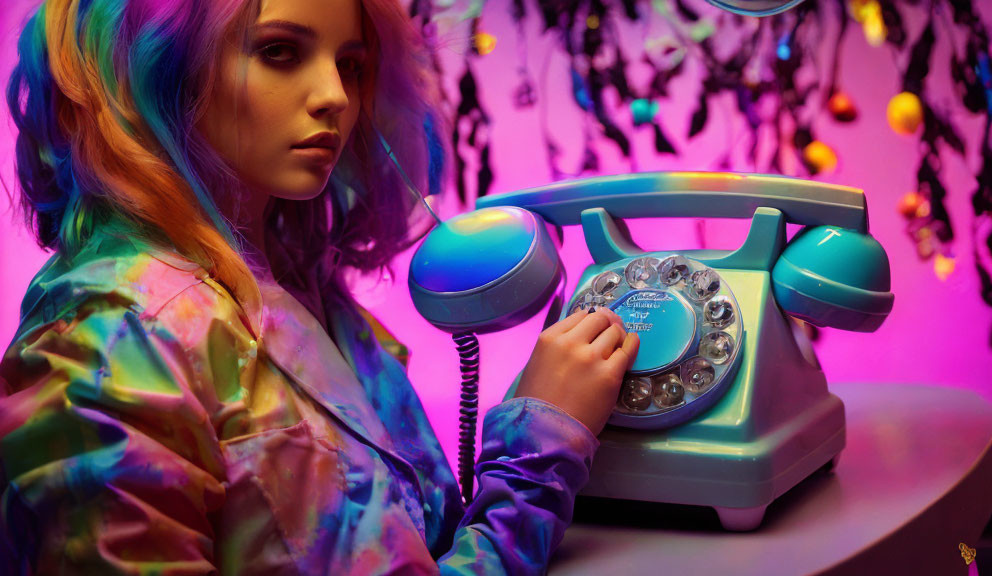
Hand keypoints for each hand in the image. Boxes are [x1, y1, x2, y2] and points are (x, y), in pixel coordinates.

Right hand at [514, 308, 639, 435]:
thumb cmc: (538, 402)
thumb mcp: (538, 363)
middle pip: (599, 319)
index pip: (579, 315)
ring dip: (618, 336)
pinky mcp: (610, 374)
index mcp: (549, 338)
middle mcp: (570, 343)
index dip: (591, 320)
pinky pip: (627, 350)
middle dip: (607, 324)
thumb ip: (557, 346)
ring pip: (615, 332)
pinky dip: (632, 344)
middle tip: (611, 333)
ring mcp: (591, 357)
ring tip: (619, 344)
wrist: (546, 432)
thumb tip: (582, 331)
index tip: (596, 327)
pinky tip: (632, 344)